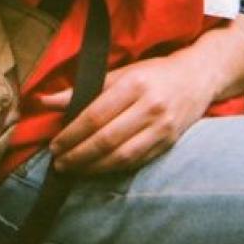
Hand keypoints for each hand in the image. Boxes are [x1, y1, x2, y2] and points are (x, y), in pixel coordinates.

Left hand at [42, 52, 215, 175]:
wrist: (196, 78)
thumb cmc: (152, 73)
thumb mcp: (120, 73)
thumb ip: (84, 89)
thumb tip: (46, 101)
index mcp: (134, 84)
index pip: (96, 115)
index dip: (72, 133)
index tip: (55, 144)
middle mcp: (149, 107)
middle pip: (107, 139)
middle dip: (79, 154)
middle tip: (59, 162)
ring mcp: (161, 128)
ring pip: (122, 156)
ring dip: (93, 167)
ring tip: (73, 169)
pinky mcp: (168, 144)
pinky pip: (136, 162)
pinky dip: (113, 169)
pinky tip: (97, 169)